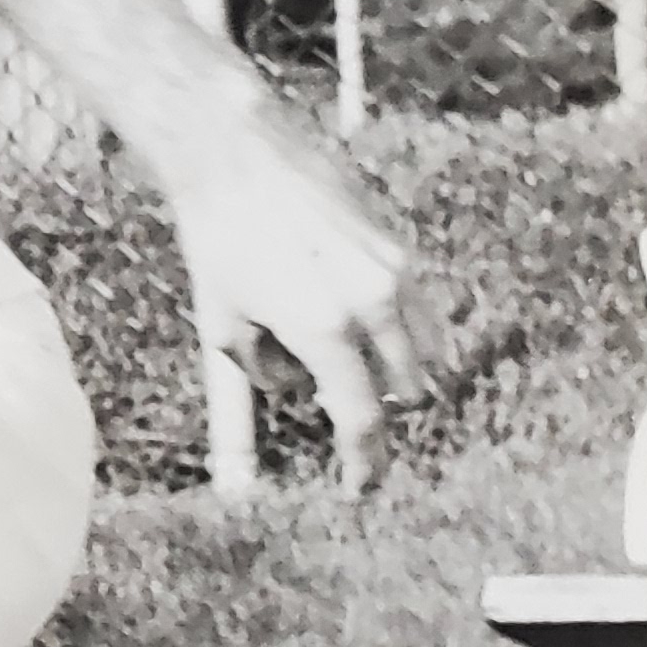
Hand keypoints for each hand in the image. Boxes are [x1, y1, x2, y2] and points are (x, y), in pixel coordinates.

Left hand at [159, 105, 441, 492]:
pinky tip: (374, 335)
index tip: (361, 486)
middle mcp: (372, 303)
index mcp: (326, 330)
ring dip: (402, 375)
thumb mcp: (224, 325)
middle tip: (351, 424)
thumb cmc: (221, 244)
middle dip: (381, 412)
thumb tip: (295, 391)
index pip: (362, 418)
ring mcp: (394, 271)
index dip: (364, 461)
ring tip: (362, 376)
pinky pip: (422, 310)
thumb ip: (264, 374)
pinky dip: (407, 335)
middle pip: (405, 389)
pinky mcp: (399, 246)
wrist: (240, 160)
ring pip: (425, 350)